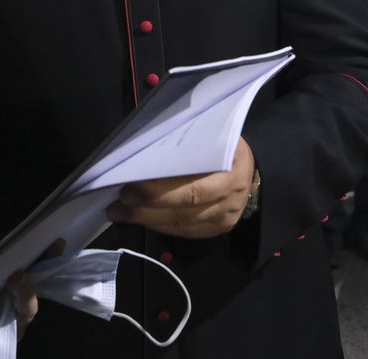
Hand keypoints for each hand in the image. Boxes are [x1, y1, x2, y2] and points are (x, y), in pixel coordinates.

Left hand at [108, 136, 255, 237]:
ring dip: (147, 221)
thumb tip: (142, 150)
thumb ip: (185, 145)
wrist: (249, 167)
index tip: (130, 187)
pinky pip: (184, 232)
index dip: (159, 192)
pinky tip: (142, 219)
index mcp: (230, 170)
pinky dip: (160, 226)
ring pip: (181, 225)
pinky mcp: (218, 230)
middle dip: (146, 209)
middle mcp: (230, 198)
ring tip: (121, 213)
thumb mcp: (210, 135)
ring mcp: (225, 218)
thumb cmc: (222, 145)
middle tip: (118, 204)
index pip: (193, 189)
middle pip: (184, 210)